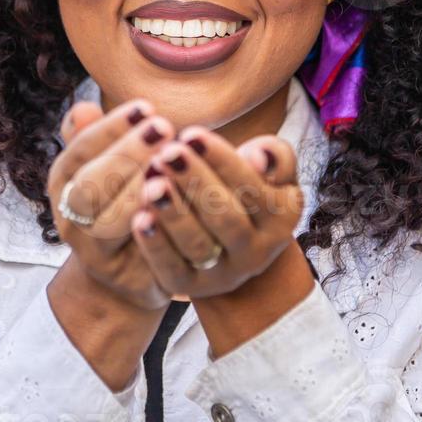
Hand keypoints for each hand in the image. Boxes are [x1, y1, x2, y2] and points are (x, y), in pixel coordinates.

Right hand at [46, 97, 177, 310]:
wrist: (128, 272)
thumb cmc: (121, 202)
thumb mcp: (105, 166)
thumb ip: (98, 138)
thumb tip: (83, 106)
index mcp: (64, 181)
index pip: (80, 150)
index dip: (112, 128)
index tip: (146, 107)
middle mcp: (69, 217)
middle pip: (89, 185)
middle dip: (126, 153)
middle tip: (164, 126)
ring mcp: (91, 251)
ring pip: (108, 222)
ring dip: (138, 189)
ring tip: (171, 160)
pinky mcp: (121, 276)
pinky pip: (137, 252)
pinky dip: (155, 225)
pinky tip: (178, 200)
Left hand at [130, 127, 301, 299]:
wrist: (231, 248)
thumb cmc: (246, 190)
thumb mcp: (271, 172)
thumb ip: (274, 155)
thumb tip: (259, 156)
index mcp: (281, 218)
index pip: (253, 187)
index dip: (222, 160)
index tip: (191, 134)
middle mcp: (257, 251)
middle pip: (226, 218)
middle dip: (196, 183)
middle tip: (167, 153)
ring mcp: (223, 274)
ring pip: (198, 245)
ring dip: (174, 212)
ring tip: (151, 182)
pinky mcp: (189, 287)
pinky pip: (171, 269)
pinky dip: (155, 244)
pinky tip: (139, 217)